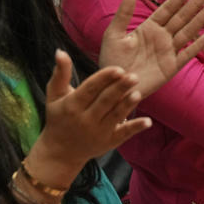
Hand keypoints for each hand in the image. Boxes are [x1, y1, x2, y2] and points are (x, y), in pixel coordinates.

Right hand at [32, 50, 152, 178]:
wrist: (60, 152)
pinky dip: (135, 128)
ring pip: (115, 116)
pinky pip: (123, 134)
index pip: (90, 89)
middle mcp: (85, 119)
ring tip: (138, 92)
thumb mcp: (55, 95)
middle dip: (120, 89)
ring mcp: (98, 132)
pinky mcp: (109, 142)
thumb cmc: (59, 117)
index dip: (104, 79)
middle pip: (105, 101)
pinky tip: (148, 121)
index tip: (118, 69)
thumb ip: (60, 73)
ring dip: (127, 105)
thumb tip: (60, 50)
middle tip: (134, 76)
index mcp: (73, 105)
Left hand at [99, 0, 203, 96]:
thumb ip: (124, 13)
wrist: (114, 87)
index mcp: (149, 27)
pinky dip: (198, 45)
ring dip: (199, 19)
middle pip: (182, 17)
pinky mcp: (171, 67)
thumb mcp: (114, 34)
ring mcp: (168, 51)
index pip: (168, 9)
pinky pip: (188, 54)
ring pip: (187, 31)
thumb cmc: (111, 61)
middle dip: (195, 4)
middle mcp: (161, 37)